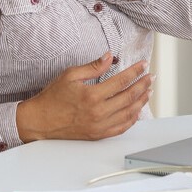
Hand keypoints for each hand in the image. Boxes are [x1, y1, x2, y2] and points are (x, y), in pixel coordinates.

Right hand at [16, 53, 152, 141]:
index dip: (135, 71)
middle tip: (151, 77)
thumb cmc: (52, 98)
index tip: (143, 65)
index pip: (121, 81)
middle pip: (129, 97)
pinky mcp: (98, 134)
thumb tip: (109, 56)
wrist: (40, 121)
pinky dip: (132, 119)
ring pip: (129, 113)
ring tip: (148, 91)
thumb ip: (93, 66)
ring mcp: (99, 125)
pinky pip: (121, 128)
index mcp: (92, 95)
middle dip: (143, 85)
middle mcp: (98, 112)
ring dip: (141, 101)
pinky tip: (137, 111)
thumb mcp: (70, 75)